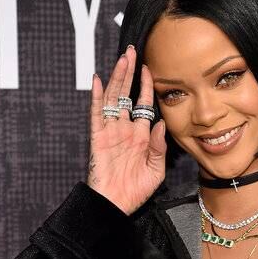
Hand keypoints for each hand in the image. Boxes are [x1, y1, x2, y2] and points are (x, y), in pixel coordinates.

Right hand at [87, 46, 166, 214]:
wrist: (116, 206)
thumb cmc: (135, 191)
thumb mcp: (156, 170)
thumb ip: (160, 147)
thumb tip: (162, 123)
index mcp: (140, 136)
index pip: (143, 104)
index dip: (147, 86)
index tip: (149, 68)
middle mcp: (125, 129)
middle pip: (126, 94)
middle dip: (130, 73)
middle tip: (132, 51)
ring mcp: (111, 132)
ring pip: (112, 98)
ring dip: (116, 78)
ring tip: (121, 59)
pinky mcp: (98, 138)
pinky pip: (96, 114)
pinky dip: (96, 97)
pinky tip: (96, 80)